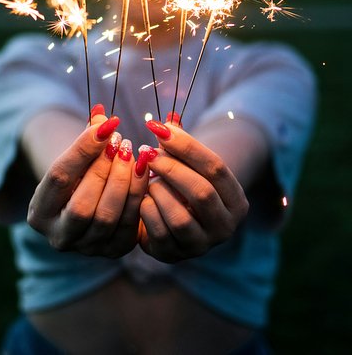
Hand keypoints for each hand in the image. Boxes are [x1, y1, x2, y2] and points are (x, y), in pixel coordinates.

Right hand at [27, 105, 148, 257]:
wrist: (90, 204)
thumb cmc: (79, 174)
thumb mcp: (77, 157)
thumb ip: (88, 137)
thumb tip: (101, 112)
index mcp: (39, 212)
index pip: (59, 178)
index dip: (84, 149)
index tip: (108, 125)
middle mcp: (59, 237)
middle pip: (82, 206)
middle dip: (104, 170)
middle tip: (121, 142)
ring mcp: (87, 248)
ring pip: (107, 217)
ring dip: (124, 181)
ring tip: (132, 154)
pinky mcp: (115, 250)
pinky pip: (130, 224)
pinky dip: (138, 194)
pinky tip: (143, 170)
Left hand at [138, 116, 248, 261]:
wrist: (172, 221)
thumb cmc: (182, 183)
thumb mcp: (187, 164)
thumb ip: (178, 144)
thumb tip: (162, 124)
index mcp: (236, 199)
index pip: (216, 167)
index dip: (187, 146)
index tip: (160, 129)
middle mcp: (225, 226)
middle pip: (201, 192)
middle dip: (171, 169)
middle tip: (148, 153)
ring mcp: (202, 245)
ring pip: (180, 217)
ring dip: (159, 192)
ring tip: (149, 179)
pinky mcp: (175, 255)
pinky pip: (158, 231)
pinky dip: (147, 210)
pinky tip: (143, 199)